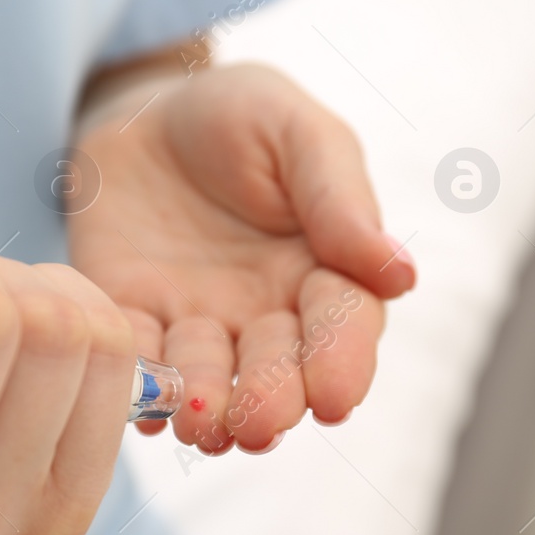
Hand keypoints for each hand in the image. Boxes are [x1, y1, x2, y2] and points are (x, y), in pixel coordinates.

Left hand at [68, 64, 414, 453]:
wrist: (142, 110)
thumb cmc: (238, 116)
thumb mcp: (295, 131)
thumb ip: (338, 196)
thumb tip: (401, 274)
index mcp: (324, 272)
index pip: (344, 326)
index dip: (342, 364)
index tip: (336, 398)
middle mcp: (267, 315)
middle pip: (280, 370)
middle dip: (272, 399)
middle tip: (259, 422)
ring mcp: (199, 324)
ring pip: (210, 379)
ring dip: (210, 406)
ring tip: (204, 423)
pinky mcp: (134, 318)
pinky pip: (137, 358)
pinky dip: (141, 386)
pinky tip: (148, 408)